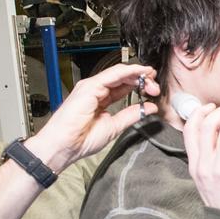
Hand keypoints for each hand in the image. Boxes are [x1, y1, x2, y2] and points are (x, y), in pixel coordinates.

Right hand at [25, 63, 158, 171]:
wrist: (64, 146)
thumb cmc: (80, 140)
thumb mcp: (114, 126)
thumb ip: (131, 115)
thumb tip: (148, 108)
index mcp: (100, 99)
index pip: (123, 87)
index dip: (139, 85)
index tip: (153, 90)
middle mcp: (95, 90)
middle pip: (122, 78)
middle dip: (141, 79)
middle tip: (155, 86)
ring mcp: (91, 87)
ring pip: (118, 73)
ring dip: (137, 74)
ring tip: (151, 78)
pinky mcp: (89, 87)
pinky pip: (111, 75)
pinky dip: (127, 72)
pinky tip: (139, 73)